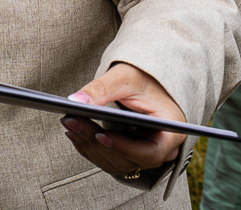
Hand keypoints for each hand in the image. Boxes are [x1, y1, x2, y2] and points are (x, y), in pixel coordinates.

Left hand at [60, 62, 186, 180]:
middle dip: (96, 143)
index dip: (123, 148)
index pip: (150, 152)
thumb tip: (75, 101)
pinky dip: (90, 148)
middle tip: (70, 121)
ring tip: (68, 123)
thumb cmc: (143, 77)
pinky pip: (109, 159)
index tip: (99, 135)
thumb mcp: (125, 77)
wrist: (147, 80)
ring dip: (89, 146)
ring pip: (116, 163)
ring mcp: (146, 154)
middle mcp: (162, 149)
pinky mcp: (131, 154)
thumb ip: (102, 88)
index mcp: (172, 131)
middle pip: (128, 159)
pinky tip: (73, 130)